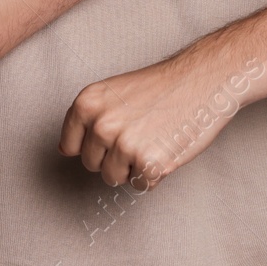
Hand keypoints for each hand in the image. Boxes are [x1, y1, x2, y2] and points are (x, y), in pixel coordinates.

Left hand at [59, 51, 262, 190]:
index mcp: (87, 103)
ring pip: (114, 178)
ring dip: (134, 166)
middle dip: (114, 156)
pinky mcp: (148, 163)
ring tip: (154, 138)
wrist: (201, 80)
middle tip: (141, 131)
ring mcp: (124, 145)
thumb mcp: (113, 92)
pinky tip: (166, 147)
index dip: (94, 144)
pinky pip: (142, 185)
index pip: (70, 146)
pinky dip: (155, 173)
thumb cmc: (162, 87)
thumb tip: (64, 150)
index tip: (113, 132)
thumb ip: (88, 119)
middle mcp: (101, 124)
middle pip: (92, 165)